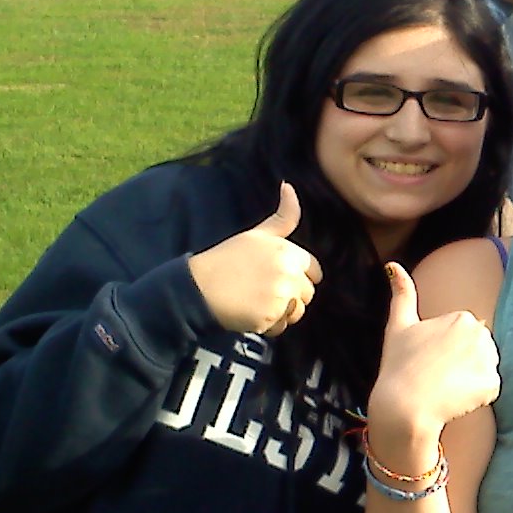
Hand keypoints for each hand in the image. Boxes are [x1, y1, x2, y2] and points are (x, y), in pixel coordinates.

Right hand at [187, 183, 322, 336]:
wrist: (198, 287)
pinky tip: (250, 314)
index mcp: (287, 252)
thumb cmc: (227, 259)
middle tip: (263, 290)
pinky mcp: (268, 318)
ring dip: (282, 312)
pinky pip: (282, 327)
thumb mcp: (256, 235)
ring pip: (297, 312)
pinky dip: (269, 326)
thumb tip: (289, 185)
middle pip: (308, 294)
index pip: (314, 271)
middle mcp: (287, 273)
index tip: (279, 277)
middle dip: (291, 296)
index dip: (299, 276)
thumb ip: (283, 217)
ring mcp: (279, 297)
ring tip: (257, 301)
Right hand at [367, 262, 500, 439]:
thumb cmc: (399, 364)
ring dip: (469, 379)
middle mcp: (481, 334)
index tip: (429, 359)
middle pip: (477, 351)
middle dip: (461, 362)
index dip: (445, 350)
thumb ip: (402, 293)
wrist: (404, 406)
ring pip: (484, 370)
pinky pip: (488, 390)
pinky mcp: (493, 385)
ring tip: (445, 387)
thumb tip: (392, 264)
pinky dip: (476, 398)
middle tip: (436, 375)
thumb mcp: (399, 324)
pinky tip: (455, 399)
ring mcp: (489, 360)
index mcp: (462, 317)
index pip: (462, 336)